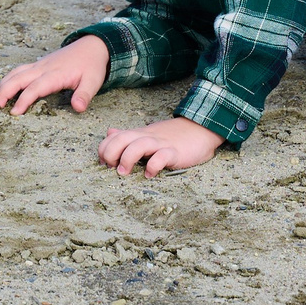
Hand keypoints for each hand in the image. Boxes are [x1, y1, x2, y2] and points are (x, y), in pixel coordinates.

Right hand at [0, 35, 108, 115]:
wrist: (92, 46)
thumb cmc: (92, 65)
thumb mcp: (93, 81)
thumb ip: (85, 95)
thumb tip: (78, 108)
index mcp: (56, 74)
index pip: (35, 88)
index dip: (24, 100)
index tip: (15, 113)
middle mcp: (44, 68)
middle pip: (18, 78)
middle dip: (5, 92)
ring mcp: (40, 65)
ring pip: (16, 73)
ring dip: (4, 85)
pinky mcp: (39, 64)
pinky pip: (20, 70)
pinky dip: (9, 79)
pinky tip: (5, 88)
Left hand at [98, 116, 222, 176]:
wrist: (202, 129)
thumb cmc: (173, 136)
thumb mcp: (148, 134)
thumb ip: (129, 135)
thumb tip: (110, 133)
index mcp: (139, 134)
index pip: (113, 137)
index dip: (104, 150)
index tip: (104, 164)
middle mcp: (147, 137)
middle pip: (121, 139)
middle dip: (110, 153)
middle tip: (111, 168)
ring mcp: (161, 144)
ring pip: (139, 145)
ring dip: (127, 159)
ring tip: (124, 173)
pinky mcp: (175, 152)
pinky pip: (162, 157)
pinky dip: (153, 166)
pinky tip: (150, 174)